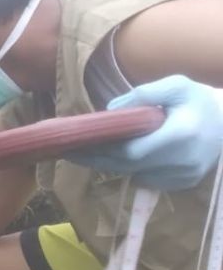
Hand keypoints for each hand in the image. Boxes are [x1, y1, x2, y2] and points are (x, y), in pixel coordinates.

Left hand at [64, 76, 222, 190]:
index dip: (101, 150)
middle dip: (96, 159)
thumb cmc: (200, 100)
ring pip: (134, 174)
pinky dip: (130, 168)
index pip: (131, 151)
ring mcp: (184, 176)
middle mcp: (183, 161)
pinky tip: (116, 157)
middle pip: (127, 166)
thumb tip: (110, 111)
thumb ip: (143, 94)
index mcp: (182, 134)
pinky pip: (146, 179)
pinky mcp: (182, 184)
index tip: (75, 144)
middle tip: (70, 150)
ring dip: (111, 164)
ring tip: (87, 151)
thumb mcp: (176, 85)